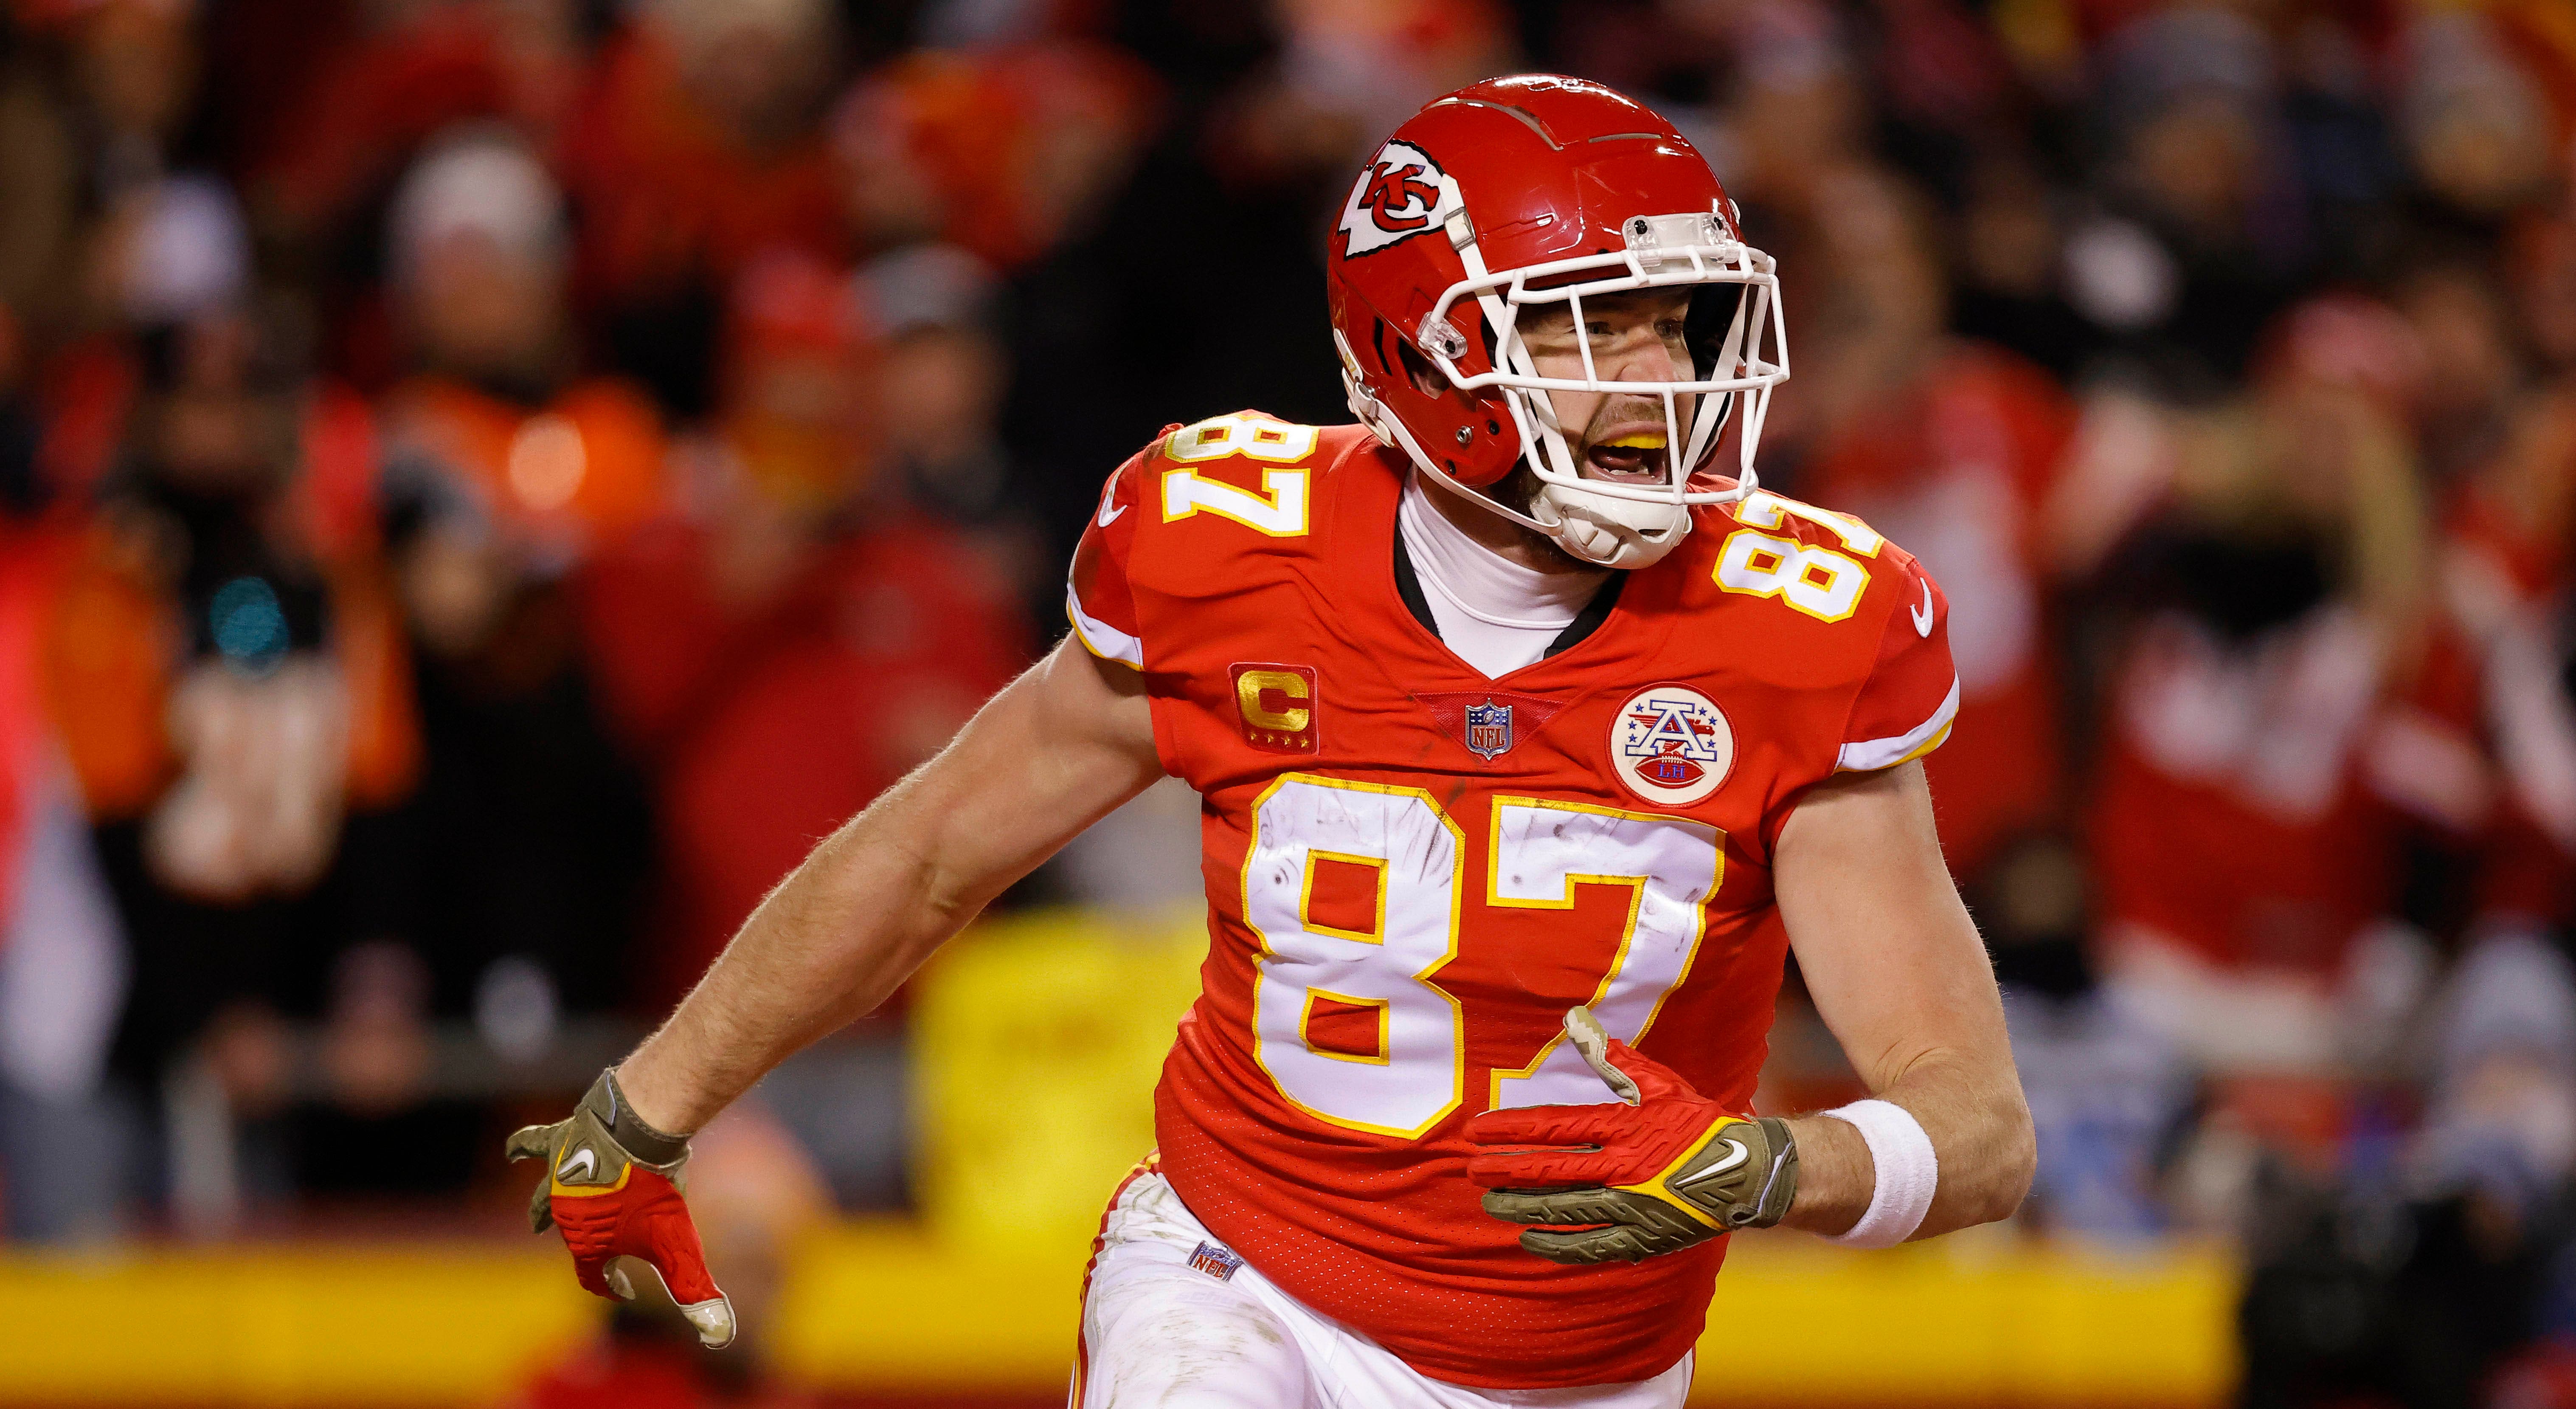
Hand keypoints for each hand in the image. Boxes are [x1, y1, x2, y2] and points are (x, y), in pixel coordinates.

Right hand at [505, 1069, 736, 1346]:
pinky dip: (520, 1148)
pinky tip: (514, 1153)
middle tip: (585, 1254)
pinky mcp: (560, 1142)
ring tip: (536, 1223)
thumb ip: (695, 1292)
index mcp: (588, 1245)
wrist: (637, 1133)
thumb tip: (718, 1335)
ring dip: (540, 1212)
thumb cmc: (654, 1190)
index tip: (628, 1293)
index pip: (594, 1278)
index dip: (612, 1289)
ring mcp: (558, 1178)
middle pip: (571, 1238)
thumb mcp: (678, 1246)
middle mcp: (566, 1214)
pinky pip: (530, 1144)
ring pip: (543, 1199)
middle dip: (582, 1249)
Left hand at [1466, 1006, 1796, 1263]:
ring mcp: (1632, 1208)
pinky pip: (1592, 1246)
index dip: (1511, 1129)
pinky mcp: (1643, 1238)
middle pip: (1550, 1172)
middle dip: (1506, 1171)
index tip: (1478, 1131)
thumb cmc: (1699, 1123)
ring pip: (1564, 1211)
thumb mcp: (1659, 1083)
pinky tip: (1530, 1241)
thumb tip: (1574, 1018)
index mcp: (1623, 1127)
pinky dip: (1558, 1246)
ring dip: (1522, 1208)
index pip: (1553, 1126)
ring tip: (1491, 1204)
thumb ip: (1612, 1056)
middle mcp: (1623, 1169)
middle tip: (1472, 1171)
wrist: (1748, 1172)